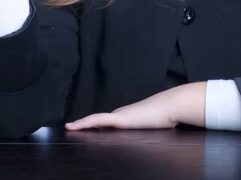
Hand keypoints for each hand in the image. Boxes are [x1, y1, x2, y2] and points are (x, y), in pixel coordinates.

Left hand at [65, 88, 179, 130]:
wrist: (171, 106)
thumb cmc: (167, 116)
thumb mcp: (155, 126)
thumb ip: (150, 128)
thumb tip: (155, 134)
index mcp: (128, 116)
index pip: (109, 121)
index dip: (96, 124)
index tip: (86, 128)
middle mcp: (121, 114)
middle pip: (99, 120)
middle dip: (85, 125)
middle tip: (71, 128)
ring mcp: (119, 115)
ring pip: (95, 120)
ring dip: (81, 124)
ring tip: (68, 128)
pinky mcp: (119, 118)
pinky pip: (96, 120)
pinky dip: (84, 123)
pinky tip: (73, 127)